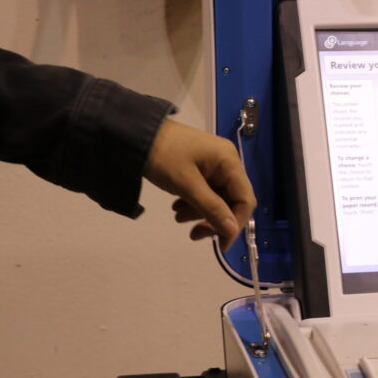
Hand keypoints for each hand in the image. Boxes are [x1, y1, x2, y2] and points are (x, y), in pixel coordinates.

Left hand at [144, 119, 255, 250]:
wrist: (132, 132)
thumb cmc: (162, 156)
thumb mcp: (186, 185)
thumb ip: (212, 209)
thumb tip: (232, 232)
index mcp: (229, 162)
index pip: (245, 200)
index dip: (235, 224)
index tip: (221, 244)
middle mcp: (227, 162)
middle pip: (231, 200)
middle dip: (214, 220)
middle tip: (194, 235)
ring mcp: (214, 164)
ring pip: (217, 198)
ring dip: (200, 212)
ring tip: (178, 217)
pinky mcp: (201, 166)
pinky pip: (206, 190)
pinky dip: (194, 202)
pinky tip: (177, 206)